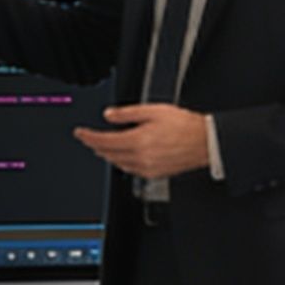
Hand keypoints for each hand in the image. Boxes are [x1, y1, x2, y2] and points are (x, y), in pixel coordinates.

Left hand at [72, 102, 210, 178]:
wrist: (205, 142)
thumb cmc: (184, 126)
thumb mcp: (153, 111)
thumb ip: (128, 113)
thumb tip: (109, 115)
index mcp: (138, 141)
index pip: (104, 141)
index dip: (88, 137)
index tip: (80, 133)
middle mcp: (140, 158)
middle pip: (108, 154)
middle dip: (95, 146)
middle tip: (88, 139)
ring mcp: (147, 168)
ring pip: (117, 163)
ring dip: (107, 155)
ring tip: (101, 147)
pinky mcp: (154, 174)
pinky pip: (130, 170)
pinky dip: (120, 163)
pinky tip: (121, 157)